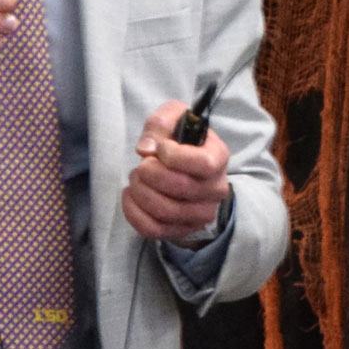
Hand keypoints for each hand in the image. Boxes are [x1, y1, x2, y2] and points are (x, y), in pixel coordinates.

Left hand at [123, 100, 230, 242]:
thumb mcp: (174, 118)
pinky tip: (130, 195)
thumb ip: (161, 123)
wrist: (186, 168)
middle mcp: (216, 189)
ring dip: (140, 191)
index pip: (202, 163)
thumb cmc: (180, 140)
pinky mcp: (183, 230)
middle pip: (180, 187)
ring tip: (135, 178)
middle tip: (141, 165)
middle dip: (149, 173)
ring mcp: (201, 213)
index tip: (158, 148)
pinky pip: (154, 229)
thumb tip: (146, 149)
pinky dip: (133, 212)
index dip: (172, 155)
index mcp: (218, 157)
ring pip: (166, 211)